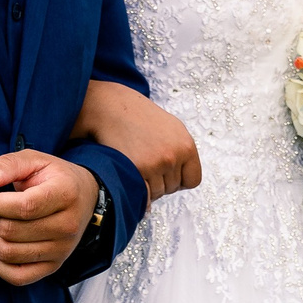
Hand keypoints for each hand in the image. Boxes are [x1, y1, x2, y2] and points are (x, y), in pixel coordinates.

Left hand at [0, 150, 100, 284]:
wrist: (84, 197)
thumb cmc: (54, 178)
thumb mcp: (34, 160)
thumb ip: (8, 164)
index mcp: (66, 194)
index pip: (23, 207)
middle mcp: (68, 225)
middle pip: (10, 231)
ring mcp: (62, 249)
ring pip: (8, 253)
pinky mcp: (54, 266)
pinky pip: (16, 277)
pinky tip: (1, 244)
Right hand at [69, 80, 201, 200]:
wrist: (110, 107)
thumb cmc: (139, 117)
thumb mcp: (172, 128)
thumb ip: (181, 154)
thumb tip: (181, 184)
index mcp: (187, 146)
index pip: (192, 180)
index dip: (178, 179)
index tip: (165, 172)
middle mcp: (174, 156)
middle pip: (172, 188)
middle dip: (160, 181)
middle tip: (145, 164)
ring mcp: (155, 164)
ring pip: (157, 193)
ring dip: (147, 186)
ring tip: (136, 166)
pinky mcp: (136, 170)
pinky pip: (142, 195)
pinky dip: (136, 191)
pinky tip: (129, 177)